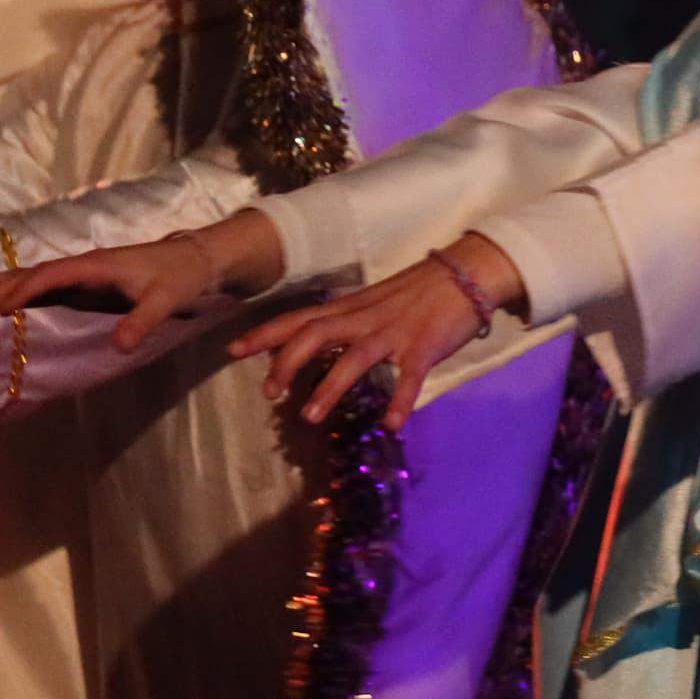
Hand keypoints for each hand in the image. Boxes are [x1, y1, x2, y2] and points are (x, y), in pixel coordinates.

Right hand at [0, 210, 285, 352]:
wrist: (199, 260)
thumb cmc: (182, 277)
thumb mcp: (167, 300)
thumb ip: (143, 321)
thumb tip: (120, 346)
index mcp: (94, 265)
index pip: (48, 276)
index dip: (18, 291)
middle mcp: (81, 266)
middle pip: (27, 274)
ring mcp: (81, 273)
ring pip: (28, 278)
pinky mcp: (84, 283)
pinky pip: (40, 287)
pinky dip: (14, 294)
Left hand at [229, 238, 514, 427]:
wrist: (466, 273)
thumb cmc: (419, 291)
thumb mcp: (374, 303)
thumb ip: (345, 323)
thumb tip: (313, 343)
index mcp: (351, 309)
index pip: (299, 319)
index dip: (265, 334)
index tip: (233, 350)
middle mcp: (365, 319)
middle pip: (315, 334)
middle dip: (287, 363)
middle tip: (270, 393)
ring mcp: (395, 333)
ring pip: (354, 358)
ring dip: (329, 387)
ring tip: (309, 416)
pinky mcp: (425, 346)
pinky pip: (410, 376)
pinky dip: (400, 401)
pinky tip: (391, 424)